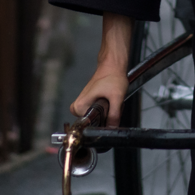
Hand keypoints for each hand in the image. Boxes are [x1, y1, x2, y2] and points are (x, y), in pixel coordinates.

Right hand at [70, 12, 131, 126]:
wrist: (113, 65)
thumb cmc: (112, 76)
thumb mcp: (117, 98)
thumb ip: (114, 116)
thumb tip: (112, 129)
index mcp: (80, 106)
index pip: (89, 126)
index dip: (103, 124)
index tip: (109, 115)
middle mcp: (77, 107)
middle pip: (95, 123)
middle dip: (107, 117)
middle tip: (111, 103)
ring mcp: (82, 105)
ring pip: (98, 119)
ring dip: (108, 112)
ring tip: (111, 99)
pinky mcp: (87, 103)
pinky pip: (98, 113)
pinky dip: (107, 108)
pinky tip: (110, 99)